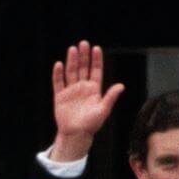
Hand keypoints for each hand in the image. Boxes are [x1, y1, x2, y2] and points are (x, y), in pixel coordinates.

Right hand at [49, 41, 123, 161]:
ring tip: (72, 49)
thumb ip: (110, 97)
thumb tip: (121, 86)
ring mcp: (71, 91)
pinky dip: (58, 74)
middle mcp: (82, 88)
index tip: (96, 48)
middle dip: (83, 56)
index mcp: (94, 90)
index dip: (96, 60)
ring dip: (72, 61)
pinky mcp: (60, 96)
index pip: (95, 71)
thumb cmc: (91, 124)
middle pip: (83, 68)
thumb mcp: (103, 110)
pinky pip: (58, 83)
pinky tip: (59, 64)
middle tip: (83, 43)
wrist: (76, 135)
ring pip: (71, 72)